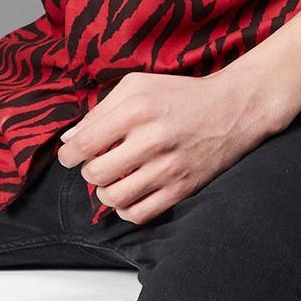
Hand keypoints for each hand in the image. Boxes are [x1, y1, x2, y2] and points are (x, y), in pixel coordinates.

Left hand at [55, 68, 281, 224]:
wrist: (231, 109)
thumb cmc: (179, 94)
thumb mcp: (136, 86)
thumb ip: (100, 110)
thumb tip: (69, 139)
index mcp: (137, 109)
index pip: (84, 144)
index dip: (69, 156)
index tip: (71, 156)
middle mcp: (152, 139)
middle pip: (96, 173)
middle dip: (88, 172)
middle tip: (96, 164)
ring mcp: (169, 168)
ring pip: (114, 198)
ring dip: (104, 193)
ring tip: (111, 180)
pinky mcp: (183, 189)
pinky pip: (139, 214)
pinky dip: (125, 210)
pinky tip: (128, 195)